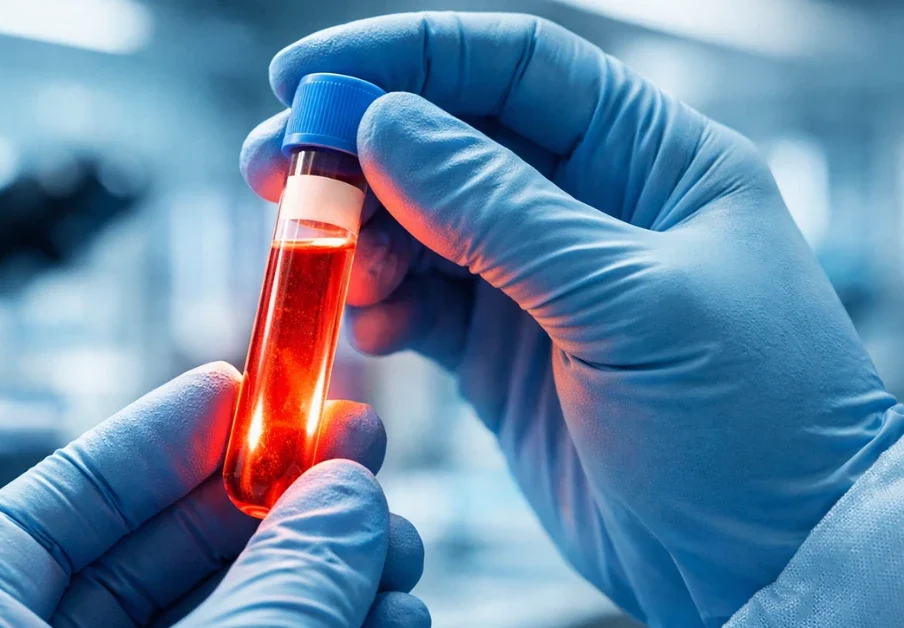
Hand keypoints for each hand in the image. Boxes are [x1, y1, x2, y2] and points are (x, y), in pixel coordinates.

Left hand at [0, 363, 427, 627]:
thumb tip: (341, 495)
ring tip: (394, 544)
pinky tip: (389, 611)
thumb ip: (268, 592)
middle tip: (350, 452)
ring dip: (319, 572)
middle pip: (153, 562)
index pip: (41, 514)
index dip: (140, 441)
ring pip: (227, 616)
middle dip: (266, 504)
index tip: (229, 387)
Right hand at [240, 12, 903, 626]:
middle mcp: (590, 206)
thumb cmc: (752, 421)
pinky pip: (421, 305)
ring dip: (360, 238)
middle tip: (272, 171)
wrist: (772, 561)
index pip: (514, 68)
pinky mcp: (506, 353)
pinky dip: (384, 308)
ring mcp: (541, 281)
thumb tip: (384, 125)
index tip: (304, 75)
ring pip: (421, 225)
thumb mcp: (627, 303)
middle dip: (356, 150)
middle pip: (448, 141)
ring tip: (332, 270)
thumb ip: (497, 213)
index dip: (406, 56)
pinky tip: (377, 329)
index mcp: (650, 157)